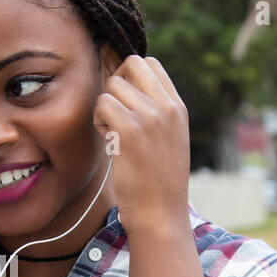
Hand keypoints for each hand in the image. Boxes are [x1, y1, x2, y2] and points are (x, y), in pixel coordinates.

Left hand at [92, 55, 190, 234]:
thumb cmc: (158, 181)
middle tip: (114, 111)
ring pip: (112, 86)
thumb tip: (124, 84)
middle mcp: (167, 107)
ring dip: (105, 106)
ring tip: (112, 131)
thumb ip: (155, 112)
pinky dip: (99, 121)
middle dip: (115, 82)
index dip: (130, 75)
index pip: (151, 64)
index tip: (124, 100)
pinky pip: (102, 105)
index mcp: (178, 107)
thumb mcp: (169, 139)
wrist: (160, 212)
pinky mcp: (130, 129)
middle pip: (131, 64)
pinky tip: (108, 140)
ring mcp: (150, 116)